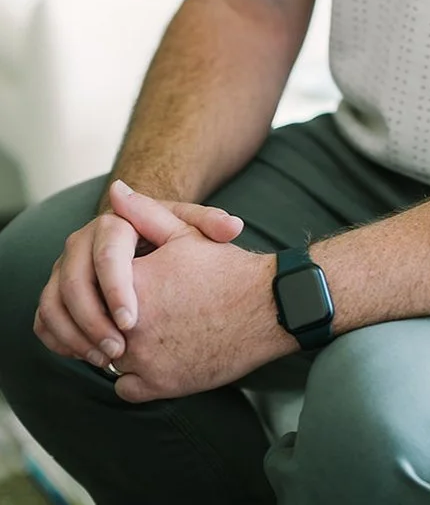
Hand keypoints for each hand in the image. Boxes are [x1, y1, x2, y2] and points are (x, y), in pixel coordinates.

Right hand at [34, 179, 243, 370]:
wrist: (146, 246)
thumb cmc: (173, 239)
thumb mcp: (191, 229)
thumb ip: (211, 226)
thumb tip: (232, 227)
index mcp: (112, 222)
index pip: (106, 252)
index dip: (115, 288)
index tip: (132, 321)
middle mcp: (79, 242)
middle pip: (72, 280)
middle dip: (92, 319)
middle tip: (118, 352)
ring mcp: (63, 268)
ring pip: (52, 302)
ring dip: (74, 335)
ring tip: (105, 360)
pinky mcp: (55, 292)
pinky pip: (44, 319)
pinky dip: (59, 340)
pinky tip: (87, 358)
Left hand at [101, 186, 288, 402]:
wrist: (267, 309)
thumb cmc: (227, 269)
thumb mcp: (185, 233)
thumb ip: (144, 213)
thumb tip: (115, 191)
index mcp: (133, 284)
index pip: (95, 287)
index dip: (111, 285)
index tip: (131, 283)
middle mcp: (131, 325)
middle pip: (101, 322)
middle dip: (114, 316)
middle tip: (142, 307)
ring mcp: (143, 359)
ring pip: (109, 356)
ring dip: (122, 346)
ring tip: (153, 329)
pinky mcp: (157, 386)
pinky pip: (125, 386)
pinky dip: (136, 375)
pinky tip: (159, 354)